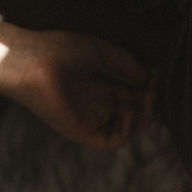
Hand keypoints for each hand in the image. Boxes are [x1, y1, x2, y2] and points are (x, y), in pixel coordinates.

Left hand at [0, 22, 154, 148]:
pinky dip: (128, 131)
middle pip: (135, 111)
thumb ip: (125, 63)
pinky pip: (112, 141)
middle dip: (151, 101)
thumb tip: (149, 76)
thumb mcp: (101, 51)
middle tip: (157, 86)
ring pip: (128, 128)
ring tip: (149, 97)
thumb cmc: (59, 49)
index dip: (149, 87)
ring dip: (144, 116)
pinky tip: (131, 111)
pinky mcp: (82, 131)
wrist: (31, 59)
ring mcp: (90, 119)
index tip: (159, 73)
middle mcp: (97, 105)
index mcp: (100, 86)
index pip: (133, 94)